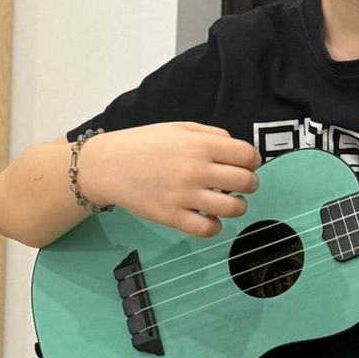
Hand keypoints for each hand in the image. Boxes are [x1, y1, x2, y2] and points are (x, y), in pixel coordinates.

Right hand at [79, 122, 260, 238]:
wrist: (107, 165)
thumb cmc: (144, 144)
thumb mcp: (180, 128)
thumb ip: (212, 135)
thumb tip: (240, 152)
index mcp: (200, 144)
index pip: (248, 155)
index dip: (252, 161)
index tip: (244, 165)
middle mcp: (196, 169)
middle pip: (247, 182)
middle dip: (249, 184)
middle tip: (237, 185)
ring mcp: (184, 195)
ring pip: (234, 208)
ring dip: (238, 206)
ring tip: (227, 202)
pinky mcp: (171, 217)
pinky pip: (208, 229)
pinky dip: (215, 226)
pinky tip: (209, 217)